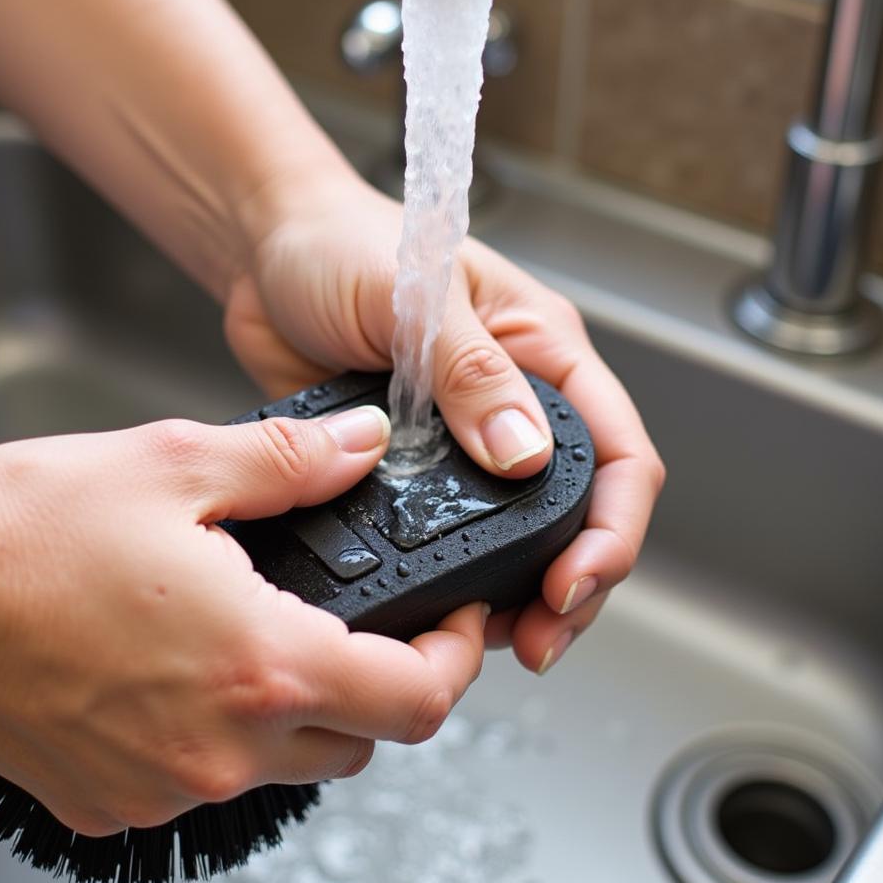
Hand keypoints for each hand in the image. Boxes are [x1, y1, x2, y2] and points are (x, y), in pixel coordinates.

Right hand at [0, 411, 485, 834]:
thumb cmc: (27, 528)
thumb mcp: (181, 465)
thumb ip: (294, 462)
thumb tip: (362, 449)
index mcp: (258, 664)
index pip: (415, 701)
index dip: (455, 661)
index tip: (455, 625)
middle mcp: (221, 747)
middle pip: (361, 740)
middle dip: (382, 683)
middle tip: (366, 621)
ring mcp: (165, 787)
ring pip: (289, 765)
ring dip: (303, 708)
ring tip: (267, 633)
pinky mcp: (112, 801)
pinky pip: (207, 779)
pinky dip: (225, 733)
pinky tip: (189, 671)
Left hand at [228, 171, 664, 673]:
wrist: (267, 255)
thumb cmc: (344, 244)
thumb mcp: (417, 296)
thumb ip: (471, 373)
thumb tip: (522, 455)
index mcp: (542, 352)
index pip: (616, 449)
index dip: (611, 526)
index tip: (573, 580)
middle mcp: (514, 403)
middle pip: (580, 510)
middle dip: (573, 580)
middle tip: (540, 636)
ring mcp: (463, 441)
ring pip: (521, 534)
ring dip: (521, 591)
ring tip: (503, 638)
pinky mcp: (409, 468)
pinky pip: (449, 534)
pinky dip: (459, 575)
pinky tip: (448, 604)